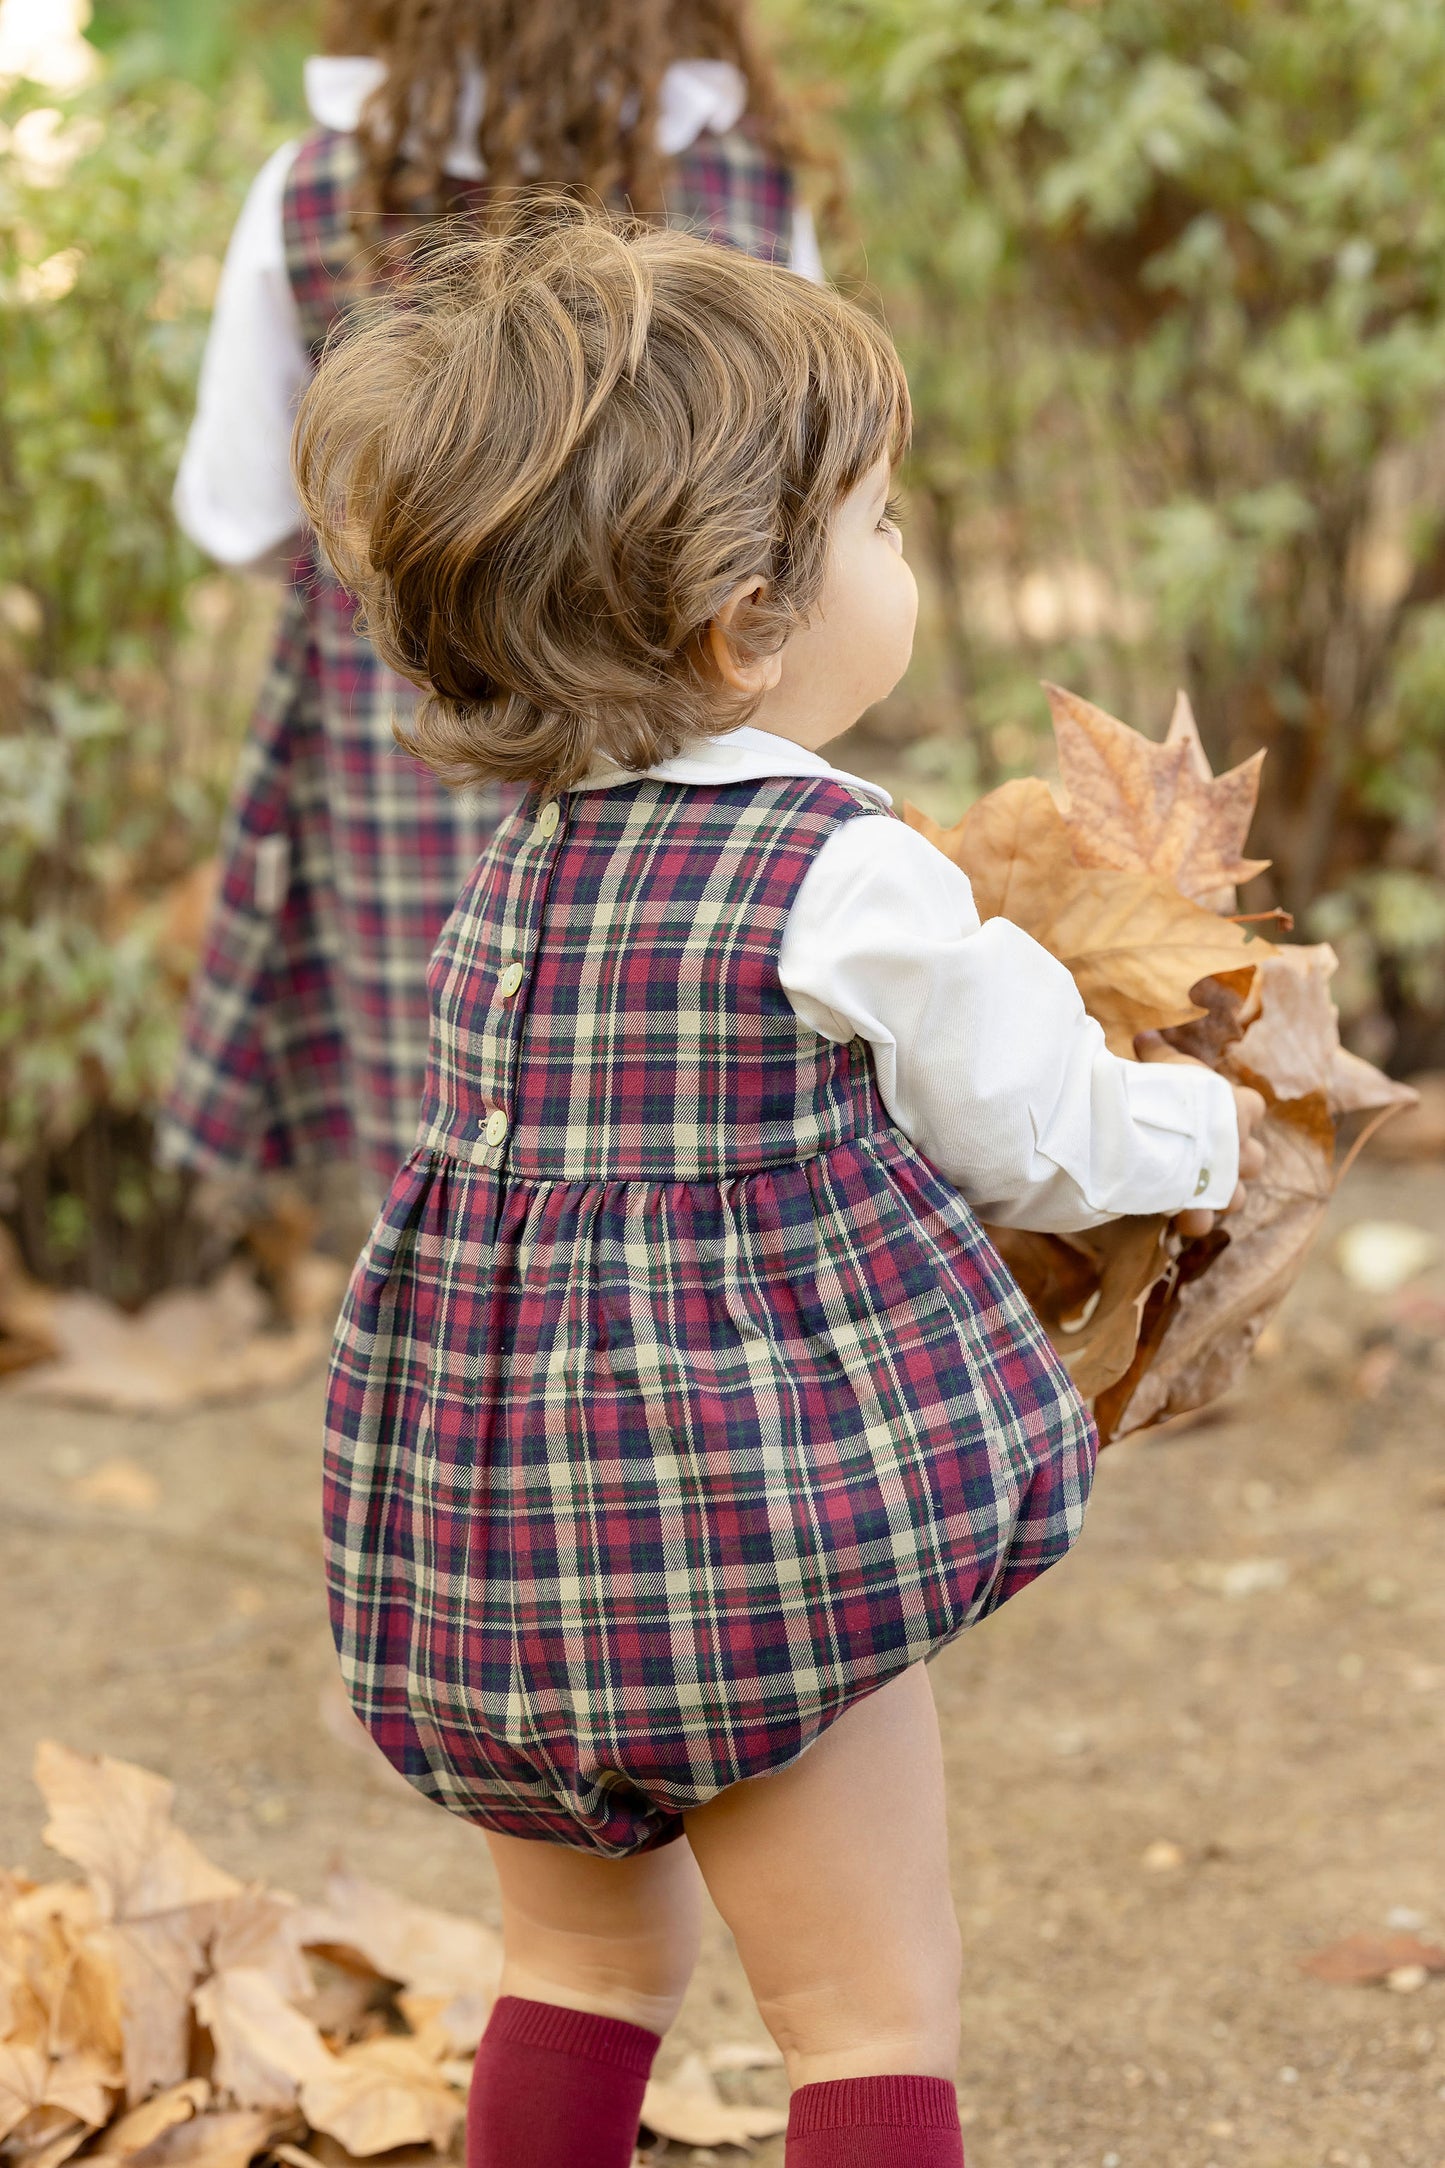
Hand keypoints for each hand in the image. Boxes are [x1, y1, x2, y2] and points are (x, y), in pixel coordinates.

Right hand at [1134, 1031, 1266, 1239]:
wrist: (1148, 1128)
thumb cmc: (1160, 1090)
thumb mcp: (1162, 1065)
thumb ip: (1158, 1053)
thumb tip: (1145, 1037)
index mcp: (1239, 1107)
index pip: (1253, 1107)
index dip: (1236, 1111)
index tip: (1212, 1111)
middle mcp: (1242, 1147)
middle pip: (1255, 1159)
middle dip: (1235, 1160)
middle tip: (1203, 1155)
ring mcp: (1227, 1181)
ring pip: (1238, 1196)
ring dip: (1217, 1195)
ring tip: (1188, 1190)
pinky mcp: (1203, 1207)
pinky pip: (1204, 1220)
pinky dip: (1191, 1220)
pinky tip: (1173, 1215)